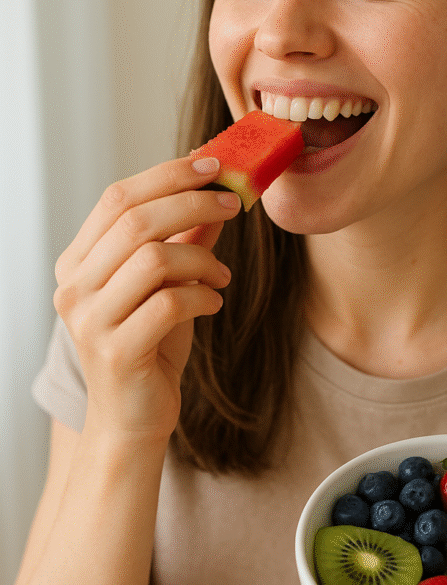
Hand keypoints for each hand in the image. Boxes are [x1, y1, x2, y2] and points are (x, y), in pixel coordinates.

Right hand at [53, 156, 240, 444]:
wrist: (133, 418)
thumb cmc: (151, 347)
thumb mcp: (168, 285)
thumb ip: (185, 239)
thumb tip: (218, 191)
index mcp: (78, 263)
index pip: (116, 198)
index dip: (166, 175)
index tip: (212, 165)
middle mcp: (74, 288)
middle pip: (134, 221)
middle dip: (192, 203)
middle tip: (234, 203)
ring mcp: (90, 321)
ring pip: (152, 259)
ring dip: (201, 257)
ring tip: (221, 274)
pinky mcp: (116, 352)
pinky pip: (168, 304)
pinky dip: (201, 296)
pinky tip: (213, 302)